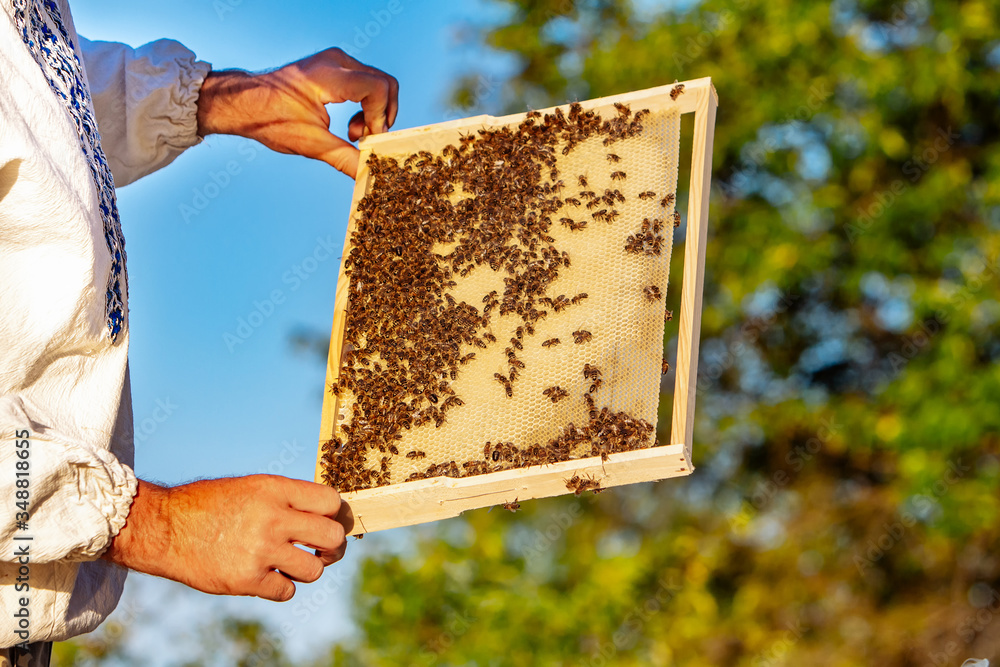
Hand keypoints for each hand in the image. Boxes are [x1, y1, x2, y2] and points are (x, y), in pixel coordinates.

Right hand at [102, 476, 347, 601]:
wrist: (164, 528)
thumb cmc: (210, 505)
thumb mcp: (251, 487)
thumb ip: (287, 499)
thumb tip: (327, 513)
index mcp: (275, 490)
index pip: (331, 501)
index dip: (335, 514)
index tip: (328, 522)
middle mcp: (272, 518)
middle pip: (333, 537)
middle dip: (332, 547)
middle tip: (323, 550)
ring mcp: (260, 550)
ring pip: (314, 570)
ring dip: (307, 569)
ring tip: (291, 564)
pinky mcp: (246, 580)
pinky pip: (287, 591)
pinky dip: (281, 587)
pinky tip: (267, 576)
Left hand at [196, 47, 398, 177]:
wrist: (245, 103)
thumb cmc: (271, 118)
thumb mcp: (312, 144)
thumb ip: (346, 159)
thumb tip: (369, 174)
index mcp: (331, 75)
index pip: (379, 88)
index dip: (381, 118)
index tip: (368, 139)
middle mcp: (337, 61)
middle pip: (385, 84)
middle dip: (382, 116)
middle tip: (366, 138)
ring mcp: (336, 61)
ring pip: (378, 84)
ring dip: (373, 113)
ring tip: (353, 133)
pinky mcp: (335, 68)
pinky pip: (366, 84)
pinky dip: (364, 107)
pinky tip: (348, 125)